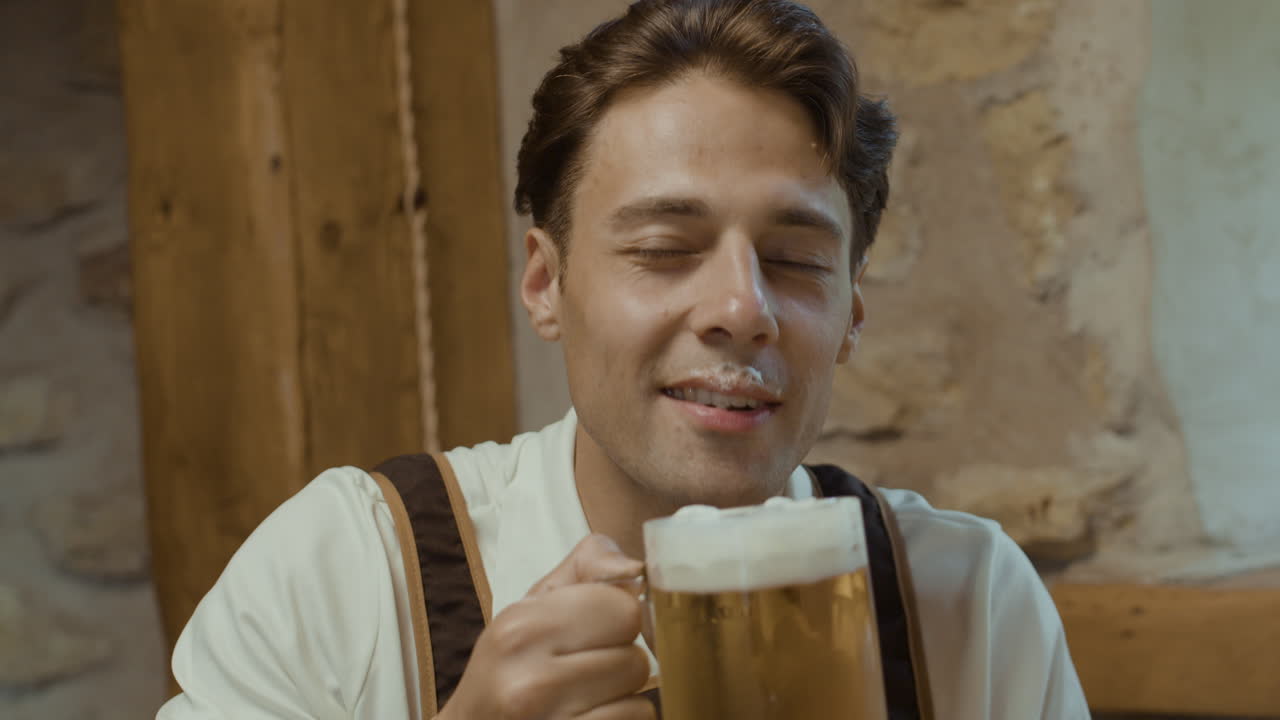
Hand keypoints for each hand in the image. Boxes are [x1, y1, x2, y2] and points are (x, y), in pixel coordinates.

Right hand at [438, 534, 655, 719]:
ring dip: (622, 694)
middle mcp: (531, 679)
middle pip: (636, 659)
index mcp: (523, 628)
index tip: (597, 627)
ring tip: (587, 692)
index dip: (619, 617)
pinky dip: (621, 718)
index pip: (625, 610)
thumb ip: (587, 566)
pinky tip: (590, 713)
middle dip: (620, 660)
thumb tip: (635, 570)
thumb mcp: (535, 602)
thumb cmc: (511, 661)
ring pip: (639, 697)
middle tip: (587, 664)